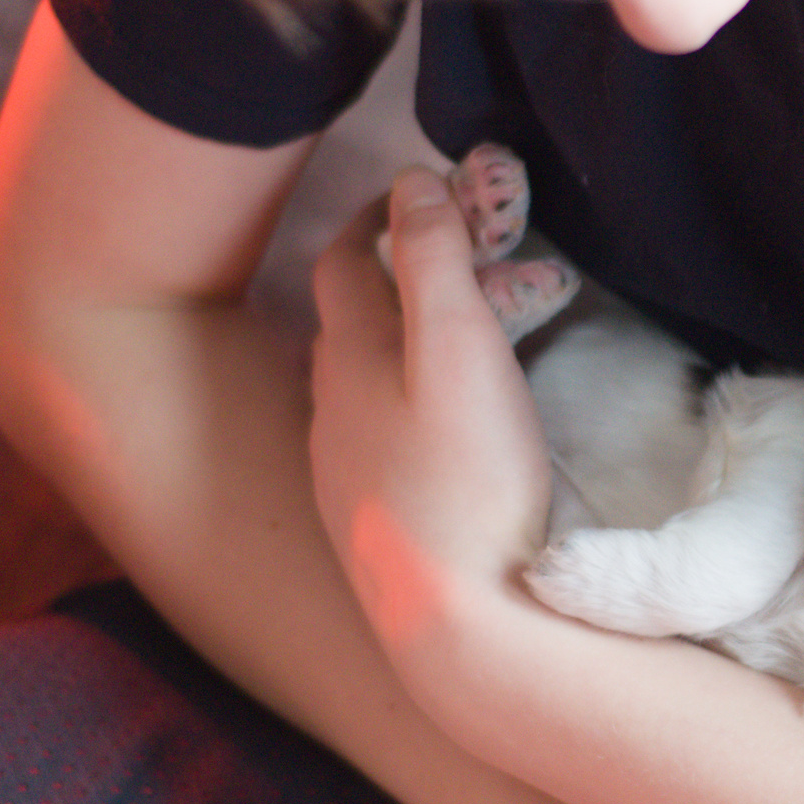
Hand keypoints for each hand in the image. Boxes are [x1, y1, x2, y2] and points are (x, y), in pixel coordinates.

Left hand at [308, 168, 550, 642]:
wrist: (456, 621)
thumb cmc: (468, 481)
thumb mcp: (460, 349)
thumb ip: (436, 260)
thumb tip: (413, 182)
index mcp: (348, 358)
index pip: (345, 258)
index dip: (382, 215)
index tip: (424, 193)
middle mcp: (329, 410)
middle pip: (353, 319)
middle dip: (404, 279)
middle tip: (473, 268)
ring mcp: (344, 472)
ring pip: (366, 383)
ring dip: (409, 346)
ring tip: (472, 342)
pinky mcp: (372, 523)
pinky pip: (382, 440)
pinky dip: (414, 407)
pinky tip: (451, 430)